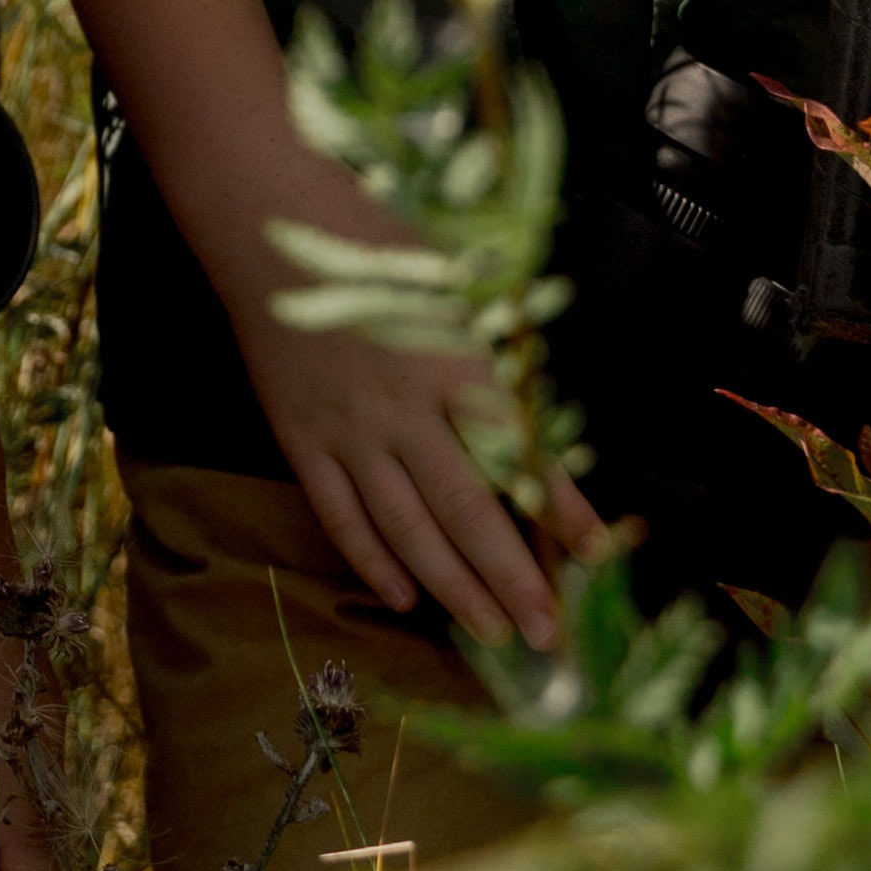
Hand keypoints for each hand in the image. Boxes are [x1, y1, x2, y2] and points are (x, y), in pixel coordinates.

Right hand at [212, 149, 605, 650]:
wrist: (273, 235)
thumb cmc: (382, 256)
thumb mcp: (459, 299)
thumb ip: (500, 369)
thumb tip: (546, 441)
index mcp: (454, 365)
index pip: (517, 455)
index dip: (560, 512)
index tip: (597, 562)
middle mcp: (404, 408)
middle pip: (466, 510)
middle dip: (510, 578)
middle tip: (546, 635)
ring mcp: (349, 431)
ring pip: (406, 527)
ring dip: (452, 586)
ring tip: (491, 633)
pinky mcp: (303, 441)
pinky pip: (340, 514)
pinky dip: (372, 560)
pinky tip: (403, 597)